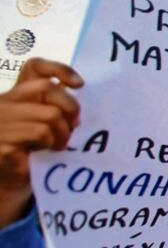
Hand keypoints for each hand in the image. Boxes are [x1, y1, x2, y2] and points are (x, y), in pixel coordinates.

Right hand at [0, 59, 82, 227]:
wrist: (9, 181)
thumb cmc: (31, 152)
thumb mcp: (43, 125)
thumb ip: (55, 109)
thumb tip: (79, 109)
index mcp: (15, 95)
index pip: (35, 66)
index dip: (60, 69)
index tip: (80, 85)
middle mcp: (3, 103)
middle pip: (48, 89)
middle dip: (69, 107)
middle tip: (73, 128)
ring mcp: (0, 121)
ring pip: (48, 115)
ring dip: (61, 134)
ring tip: (57, 146)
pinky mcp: (2, 141)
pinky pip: (40, 134)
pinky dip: (48, 144)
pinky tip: (42, 154)